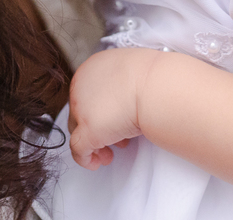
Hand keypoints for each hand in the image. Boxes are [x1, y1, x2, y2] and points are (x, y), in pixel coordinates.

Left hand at [67, 47, 157, 169]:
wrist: (155, 85)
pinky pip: (79, 149)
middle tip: (115, 139)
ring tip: (109, 153)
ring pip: (77, 131)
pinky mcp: (88, 130)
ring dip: (93, 144)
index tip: (112, 119)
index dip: (98, 109)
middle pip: (79, 112)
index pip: (85, 94)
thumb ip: (120, 83)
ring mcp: (82, 109)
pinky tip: (96, 163)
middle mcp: (80, 87)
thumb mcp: (130, 72)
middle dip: (97, 127)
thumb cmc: (152, 77)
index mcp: (91, 69)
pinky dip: (86, 159)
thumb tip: (127, 95)